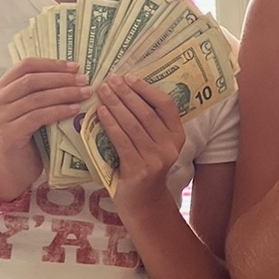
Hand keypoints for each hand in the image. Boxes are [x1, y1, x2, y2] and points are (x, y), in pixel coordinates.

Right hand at [0, 59, 90, 201]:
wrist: (12, 170)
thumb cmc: (27, 138)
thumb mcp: (30, 110)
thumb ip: (41, 93)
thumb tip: (74, 74)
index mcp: (0, 89)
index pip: (25, 66)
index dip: (51, 64)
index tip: (75, 66)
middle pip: (32, 80)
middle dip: (61, 78)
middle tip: (84, 80)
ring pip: (36, 98)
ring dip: (64, 94)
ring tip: (85, 93)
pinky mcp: (7, 134)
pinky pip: (37, 117)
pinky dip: (58, 111)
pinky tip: (74, 109)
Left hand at [94, 74, 186, 211]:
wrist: (142, 201)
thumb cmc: (144, 165)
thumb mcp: (154, 143)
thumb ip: (148, 122)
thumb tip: (125, 89)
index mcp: (177, 135)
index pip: (166, 105)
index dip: (147, 89)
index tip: (129, 77)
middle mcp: (170, 147)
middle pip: (146, 112)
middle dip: (126, 93)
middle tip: (110, 80)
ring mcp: (155, 159)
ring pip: (132, 124)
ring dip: (115, 105)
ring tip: (102, 91)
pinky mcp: (138, 169)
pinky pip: (121, 141)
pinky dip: (110, 124)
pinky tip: (100, 112)